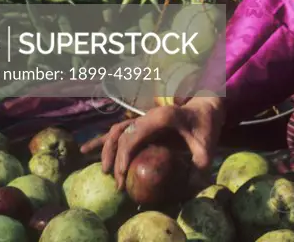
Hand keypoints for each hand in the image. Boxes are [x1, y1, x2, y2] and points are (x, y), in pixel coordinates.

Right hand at [81, 96, 225, 188]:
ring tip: (102, 170)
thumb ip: (200, 164)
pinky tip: (87, 149)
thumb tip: (192, 187)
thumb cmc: (204, 125)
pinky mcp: (142, 124)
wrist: (205, 106)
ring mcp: (144, 118)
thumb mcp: (207, 145)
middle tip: (116, 182)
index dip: (123, 156)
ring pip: (117, 131)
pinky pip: (119, 131)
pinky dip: (103, 140)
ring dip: (105, 149)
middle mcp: (149, 115)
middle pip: (122, 134)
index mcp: (162, 117)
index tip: (121, 178)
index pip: (134, 135)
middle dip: (114, 159)